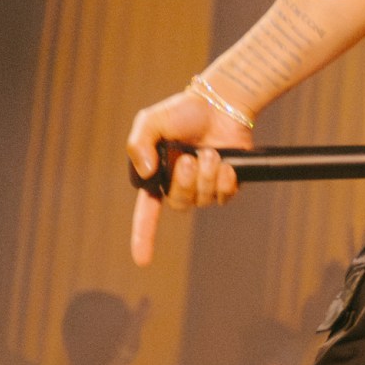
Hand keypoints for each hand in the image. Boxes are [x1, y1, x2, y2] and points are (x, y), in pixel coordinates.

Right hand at [125, 81, 254, 265]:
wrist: (220, 103)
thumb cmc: (183, 112)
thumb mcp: (150, 121)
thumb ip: (138, 144)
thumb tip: (147, 173)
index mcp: (157, 175)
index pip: (147, 212)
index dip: (144, 236)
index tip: (142, 260)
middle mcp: (179, 184)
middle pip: (179, 204)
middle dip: (185, 183)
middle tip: (191, 157)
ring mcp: (204, 185)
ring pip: (203, 199)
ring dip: (207, 176)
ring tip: (210, 153)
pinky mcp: (226, 182)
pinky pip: (224, 196)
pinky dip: (225, 181)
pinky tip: (226, 164)